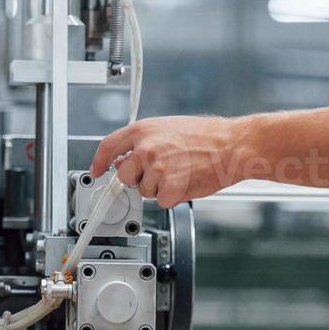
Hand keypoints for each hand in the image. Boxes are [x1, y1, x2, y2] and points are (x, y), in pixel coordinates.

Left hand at [90, 115, 245, 207]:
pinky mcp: (169, 186)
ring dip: (159, 188)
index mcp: (143, 130)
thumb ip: (143, 142)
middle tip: (159, 174)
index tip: (96, 171)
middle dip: (137, 179)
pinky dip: (173, 197)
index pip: (108, 147)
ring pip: (144, 191)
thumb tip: (126, 158)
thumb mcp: (168, 128)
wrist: (232, 145)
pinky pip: (161, 201)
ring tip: (180, 173)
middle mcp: (145, 148)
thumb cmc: (206, 136)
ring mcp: (156, 168)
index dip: (99, 162)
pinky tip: (186, 182)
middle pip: (124, 176)